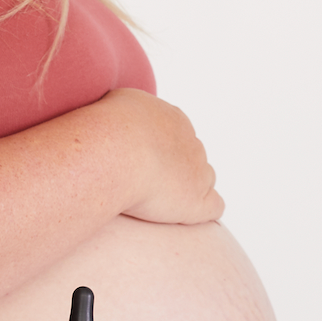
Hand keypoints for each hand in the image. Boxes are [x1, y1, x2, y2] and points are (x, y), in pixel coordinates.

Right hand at [99, 88, 223, 224]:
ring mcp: (198, 172)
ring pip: (204, 180)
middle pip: (190, 157)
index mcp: (173, 120)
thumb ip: (128, 112)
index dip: (157, 152)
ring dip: (186, 190)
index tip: (136, 163)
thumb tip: (123, 118)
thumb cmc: (107, 130)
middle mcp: (191, 144)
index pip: (174, 136)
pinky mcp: (197, 201)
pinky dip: (201, 212)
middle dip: (171, 171)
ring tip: (157, 203)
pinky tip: (180, 216)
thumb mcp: (116, 104)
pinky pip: (214, 206)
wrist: (115, 153)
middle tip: (141, 184)